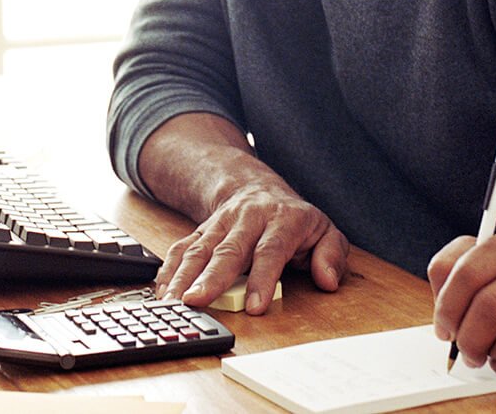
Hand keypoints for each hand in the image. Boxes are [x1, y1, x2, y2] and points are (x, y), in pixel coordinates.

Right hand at [156, 181, 349, 313]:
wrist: (257, 189)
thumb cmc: (294, 220)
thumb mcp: (325, 231)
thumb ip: (332, 255)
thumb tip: (328, 280)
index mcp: (282, 219)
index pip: (271, 250)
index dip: (262, 278)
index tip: (254, 306)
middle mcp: (247, 218)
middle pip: (228, 249)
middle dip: (211, 277)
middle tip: (197, 301)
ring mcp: (221, 223)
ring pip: (200, 249)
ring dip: (184, 276)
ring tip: (174, 301)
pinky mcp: (201, 231)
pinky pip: (182, 248)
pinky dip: (169, 269)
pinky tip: (163, 290)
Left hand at [427, 222, 495, 379]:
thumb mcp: (495, 260)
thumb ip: (459, 272)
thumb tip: (443, 316)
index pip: (467, 270)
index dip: (446, 304)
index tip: (443, 324)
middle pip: (487, 305)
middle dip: (465, 334)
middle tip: (460, 346)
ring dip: (484, 351)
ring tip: (484, 351)